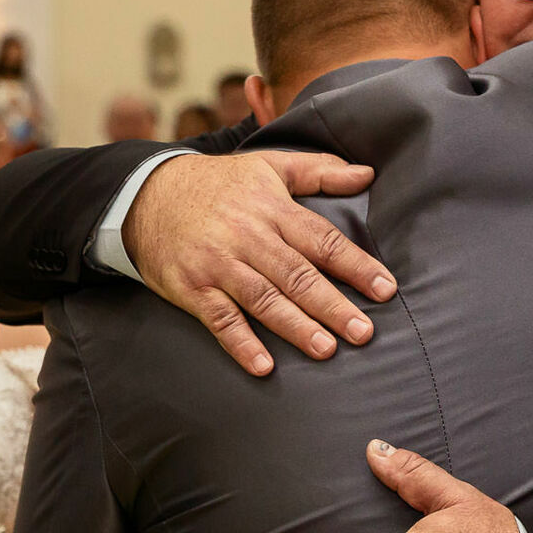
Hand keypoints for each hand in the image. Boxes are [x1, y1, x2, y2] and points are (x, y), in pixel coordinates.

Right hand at [125, 153, 396, 375]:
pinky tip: (263, 366)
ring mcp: (219, 265)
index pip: (322, 240)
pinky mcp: (192, 288)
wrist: (146, 194)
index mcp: (272, 209)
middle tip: (364, 332)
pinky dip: (240, 343)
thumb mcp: (268, 166)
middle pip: (297, 275)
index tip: (385, 289)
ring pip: (263, 298)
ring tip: (326, 349)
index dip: (355, 265)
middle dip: (332, 305)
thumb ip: (319, 171)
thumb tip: (367, 174)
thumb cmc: (219, 183)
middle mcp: (248, 238)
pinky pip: (219, 319)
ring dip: (295, 326)